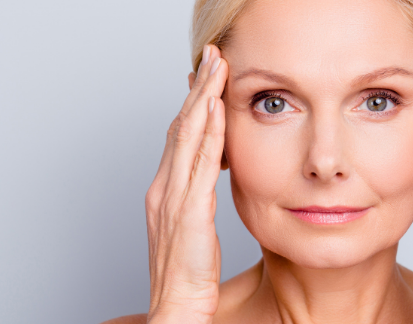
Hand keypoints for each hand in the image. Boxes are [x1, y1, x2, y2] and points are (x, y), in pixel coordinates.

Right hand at [144, 44, 228, 323]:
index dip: (193, 105)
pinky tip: (217, 110)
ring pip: (189, 137)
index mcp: (165, 192)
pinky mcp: (189, 212)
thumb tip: (213, 175)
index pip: (179, 137)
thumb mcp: (191, 228)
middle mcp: (164, 189)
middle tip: (212, 58)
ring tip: (216, 69)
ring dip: (204, 99)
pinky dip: (208, 133)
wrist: (175, 308)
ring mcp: (174, 199)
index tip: (206, 78)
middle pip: (182, 127)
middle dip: (198, 90)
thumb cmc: (185, 274)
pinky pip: (200, 164)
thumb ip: (197, 198)